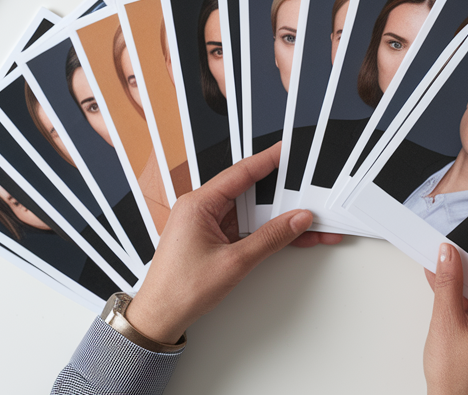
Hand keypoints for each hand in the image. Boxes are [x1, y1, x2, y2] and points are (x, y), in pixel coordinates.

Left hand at [127, 143, 338, 343]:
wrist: (160, 316)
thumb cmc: (181, 289)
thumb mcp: (234, 262)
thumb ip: (269, 239)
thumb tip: (296, 220)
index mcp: (198, 204)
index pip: (240, 173)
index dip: (268, 160)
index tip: (288, 151)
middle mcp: (200, 210)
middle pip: (249, 193)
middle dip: (281, 195)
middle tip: (308, 190)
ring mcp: (207, 225)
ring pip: (251, 214)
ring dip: (278, 219)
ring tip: (307, 220)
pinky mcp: (212, 241)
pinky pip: (245, 230)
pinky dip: (267, 234)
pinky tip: (291, 237)